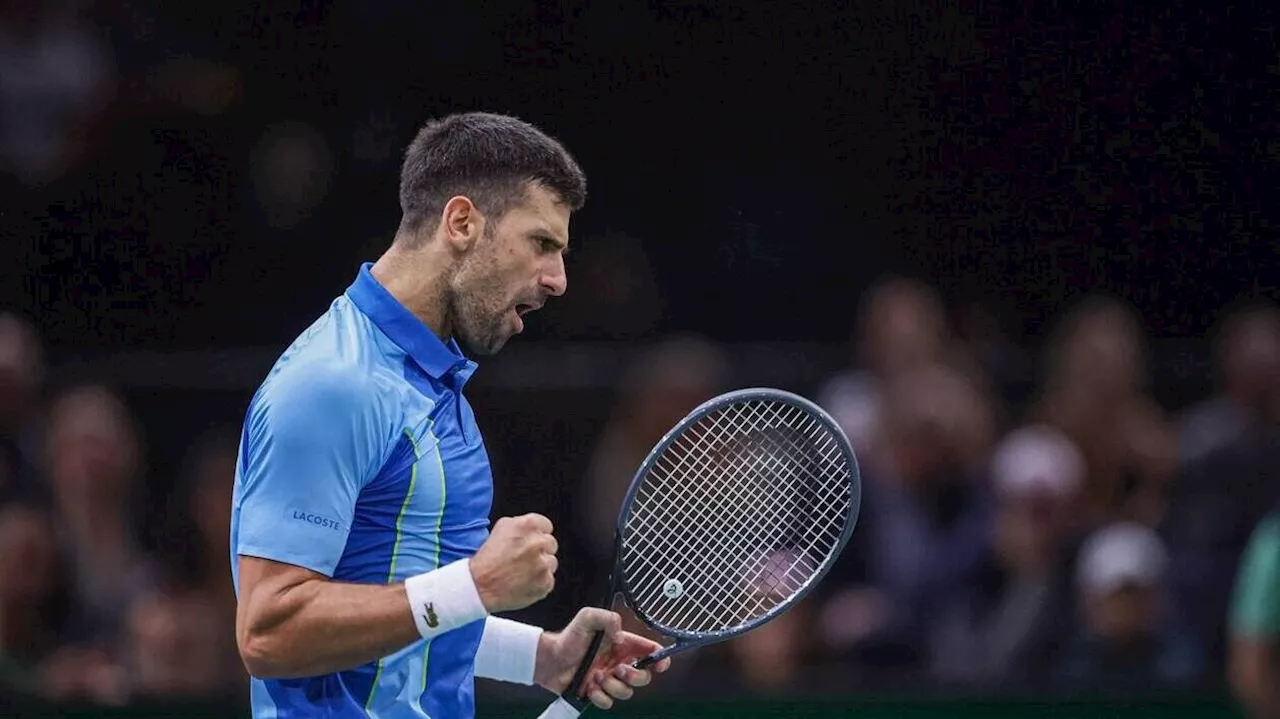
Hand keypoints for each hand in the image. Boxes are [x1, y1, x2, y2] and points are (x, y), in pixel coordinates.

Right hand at [470, 514, 557, 612]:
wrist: (479, 586)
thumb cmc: (487, 559)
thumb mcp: (501, 528)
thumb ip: (521, 524)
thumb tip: (534, 527)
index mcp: (528, 525)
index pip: (546, 526)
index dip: (537, 534)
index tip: (531, 541)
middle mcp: (538, 543)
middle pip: (551, 544)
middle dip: (540, 550)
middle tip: (524, 558)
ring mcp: (543, 564)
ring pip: (551, 562)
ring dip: (541, 567)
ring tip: (522, 572)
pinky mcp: (545, 583)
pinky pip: (549, 580)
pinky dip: (539, 582)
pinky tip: (524, 582)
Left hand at [534, 607, 671, 709]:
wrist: (549, 659)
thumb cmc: (568, 637)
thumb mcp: (587, 617)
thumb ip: (608, 618)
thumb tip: (622, 636)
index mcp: (623, 645)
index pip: (650, 652)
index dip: (660, 659)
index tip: (660, 665)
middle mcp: (619, 663)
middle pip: (644, 677)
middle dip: (635, 677)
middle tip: (618, 670)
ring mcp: (610, 680)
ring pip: (627, 693)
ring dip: (613, 687)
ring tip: (596, 676)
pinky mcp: (598, 693)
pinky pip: (609, 703)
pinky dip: (599, 697)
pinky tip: (589, 686)